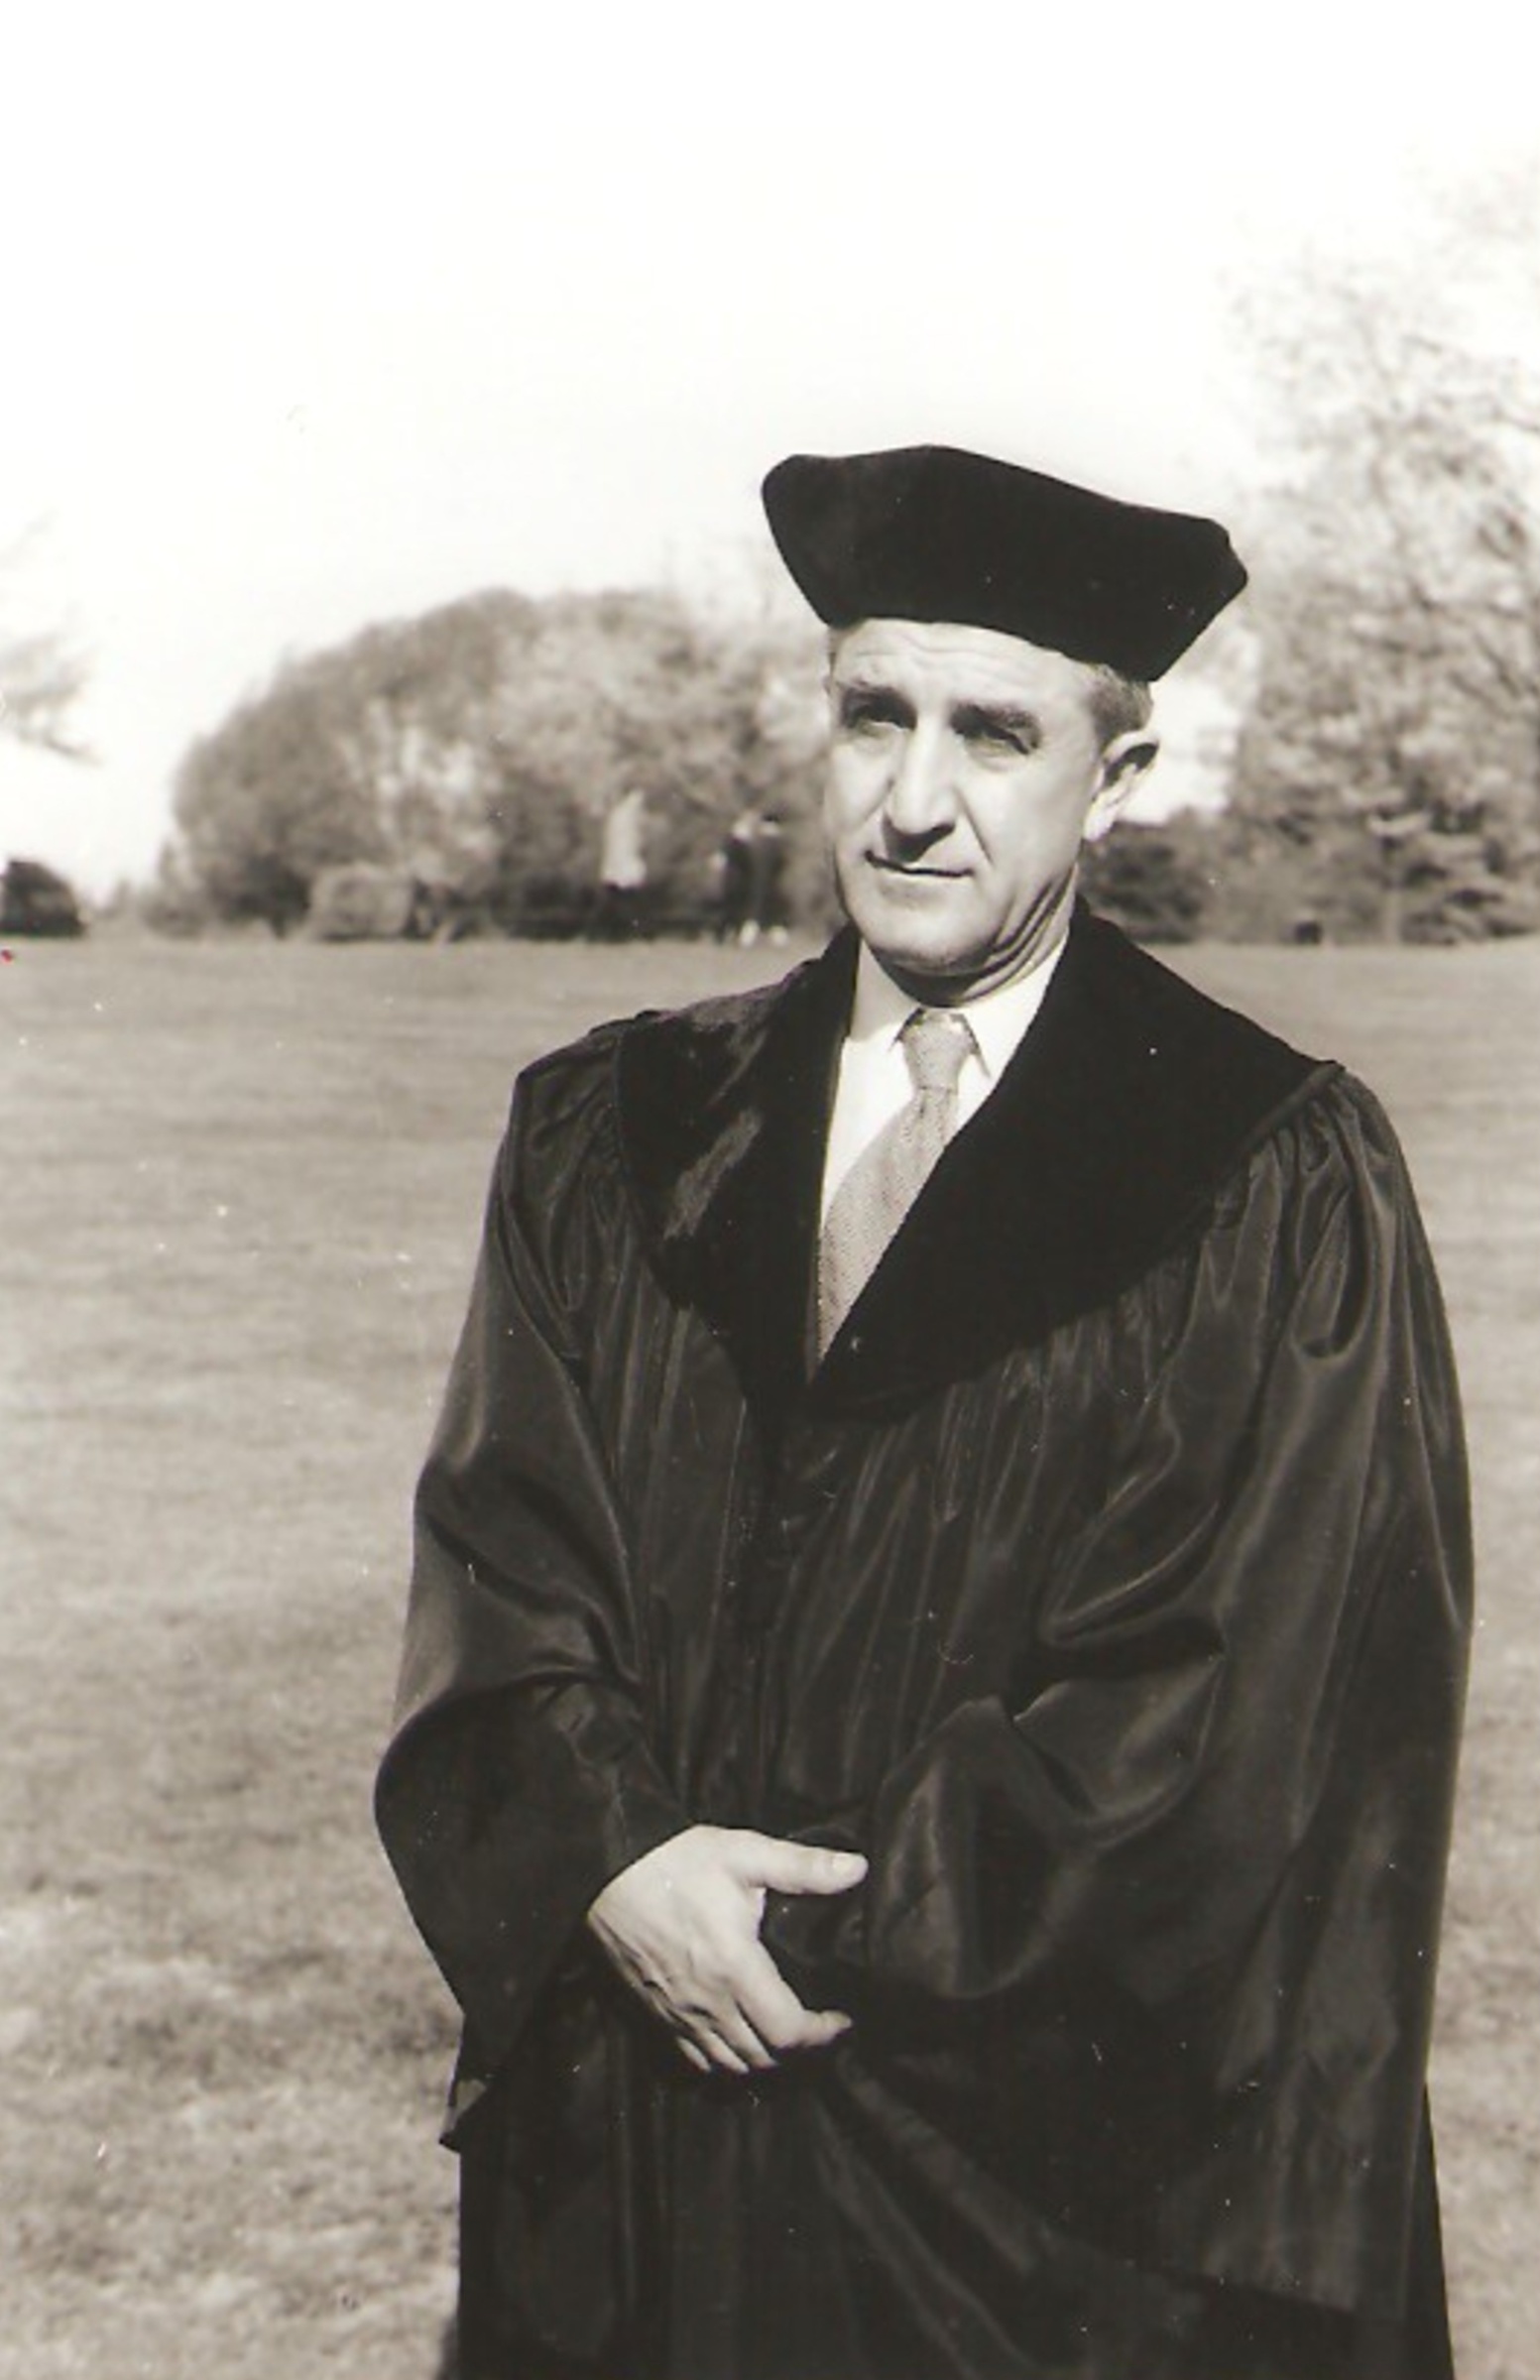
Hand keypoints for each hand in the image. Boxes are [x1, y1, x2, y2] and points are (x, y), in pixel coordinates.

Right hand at [586, 1825, 866, 2076]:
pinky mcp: (655, 2014)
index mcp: (736, 1969)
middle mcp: (708, 2003)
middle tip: (819, 2028)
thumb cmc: (678, 1861)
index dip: (823, 2036)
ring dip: (763, 2061)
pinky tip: (736, 2041)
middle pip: (763, 2058)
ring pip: (730, 2066)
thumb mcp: (745, 1853)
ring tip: (782, 2038)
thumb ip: (803, 1867)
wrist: (607, 1870)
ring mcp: (678, 2014)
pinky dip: (724, 2062)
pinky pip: (695, 2059)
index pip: (789, 2032)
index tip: (842, 2020)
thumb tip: (858, 1870)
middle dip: (798, 2051)